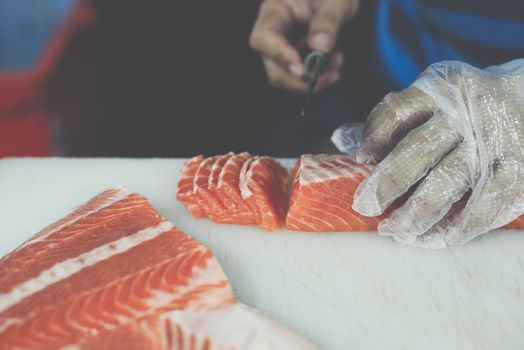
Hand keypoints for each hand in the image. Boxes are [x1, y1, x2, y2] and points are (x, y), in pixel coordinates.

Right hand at [249, 0, 357, 91]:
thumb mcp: (335, 0)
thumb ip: (328, 20)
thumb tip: (320, 47)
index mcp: (274, 11)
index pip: (263, 38)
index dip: (279, 55)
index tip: (302, 68)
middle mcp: (274, 33)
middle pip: (273, 66)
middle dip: (299, 78)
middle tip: (325, 78)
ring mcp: (285, 49)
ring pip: (287, 76)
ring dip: (312, 80)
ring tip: (336, 66)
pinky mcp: (297, 59)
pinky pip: (302, 77)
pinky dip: (319, 77)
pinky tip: (335, 65)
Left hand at [353, 59, 523, 247]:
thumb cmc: (465, 108)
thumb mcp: (431, 100)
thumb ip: (389, 120)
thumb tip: (340, 138)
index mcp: (440, 88)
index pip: (398, 110)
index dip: (375, 135)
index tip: (361, 158)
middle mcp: (467, 111)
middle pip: (419, 149)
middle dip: (388, 182)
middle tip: (365, 206)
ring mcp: (496, 139)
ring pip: (450, 179)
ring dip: (418, 212)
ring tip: (394, 231)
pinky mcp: (520, 166)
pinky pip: (488, 203)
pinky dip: (459, 225)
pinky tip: (435, 239)